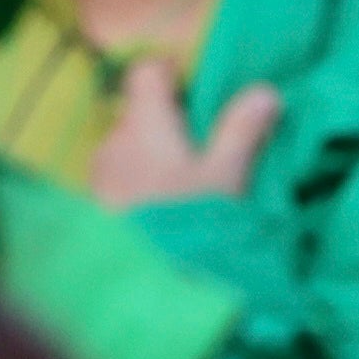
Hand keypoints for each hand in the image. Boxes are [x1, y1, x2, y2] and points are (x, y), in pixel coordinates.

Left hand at [87, 63, 277, 210]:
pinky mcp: (93, 209)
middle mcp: (113, 141)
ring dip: (149, 158)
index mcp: (145, 123)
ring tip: (179, 188)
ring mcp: (99, 177)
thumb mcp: (228, 177)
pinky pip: (116, 180)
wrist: (145, 286)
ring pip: (126, 148)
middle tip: (198, 150)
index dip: (171, 75)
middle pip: (137, 112)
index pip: (147, 71)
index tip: (197, 95)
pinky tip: (159, 212)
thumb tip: (265, 90)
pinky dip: (136, 185)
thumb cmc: (189, 221)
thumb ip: (243, 130)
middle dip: (164, 123)